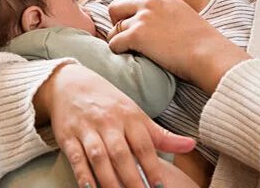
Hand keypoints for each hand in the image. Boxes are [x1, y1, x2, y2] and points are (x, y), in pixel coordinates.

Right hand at [35, 64, 195, 187]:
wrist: (69, 83)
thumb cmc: (108, 103)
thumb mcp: (135, 114)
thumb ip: (161, 135)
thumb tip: (192, 145)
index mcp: (129, 116)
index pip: (144, 145)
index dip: (152, 167)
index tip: (159, 187)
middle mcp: (108, 122)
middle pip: (121, 154)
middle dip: (132, 179)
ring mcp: (87, 129)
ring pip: (99, 158)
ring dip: (109, 180)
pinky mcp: (68, 136)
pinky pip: (76, 158)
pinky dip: (83, 174)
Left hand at [107, 0, 250, 91]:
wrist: (208, 54)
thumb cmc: (202, 41)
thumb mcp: (183, 14)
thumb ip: (165, 12)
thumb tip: (154, 23)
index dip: (126, 7)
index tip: (128, 20)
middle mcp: (150, 2)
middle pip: (116, 5)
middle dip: (116, 20)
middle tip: (123, 34)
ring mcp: (143, 18)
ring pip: (114, 26)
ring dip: (116, 37)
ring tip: (125, 48)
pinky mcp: (137, 35)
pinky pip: (114, 41)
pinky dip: (116, 49)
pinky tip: (125, 55)